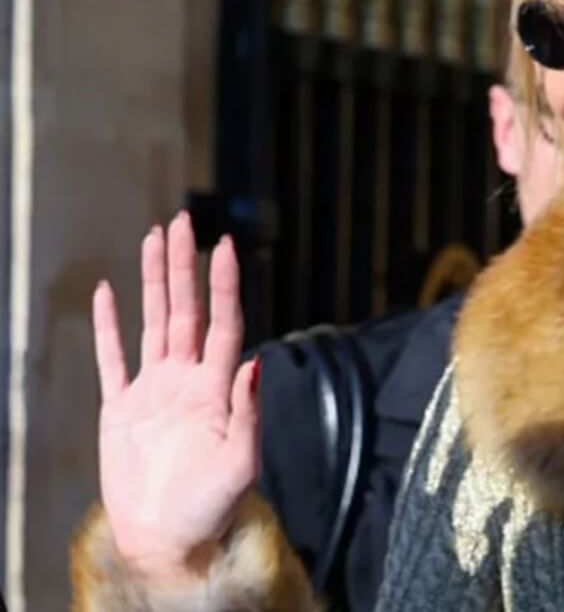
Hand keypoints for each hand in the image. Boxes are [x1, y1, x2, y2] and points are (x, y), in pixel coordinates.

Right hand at [93, 213, 259, 582]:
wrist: (168, 542)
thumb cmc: (211, 509)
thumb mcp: (241, 465)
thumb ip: (249, 414)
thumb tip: (255, 363)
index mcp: (218, 390)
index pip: (223, 324)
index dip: (224, 286)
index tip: (225, 246)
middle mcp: (187, 380)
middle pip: (187, 310)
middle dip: (184, 266)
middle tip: (184, 221)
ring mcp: (153, 391)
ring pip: (154, 322)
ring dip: (155, 282)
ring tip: (154, 239)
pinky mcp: (121, 409)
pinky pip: (112, 359)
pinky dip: (108, 326)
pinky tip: (108, 292)